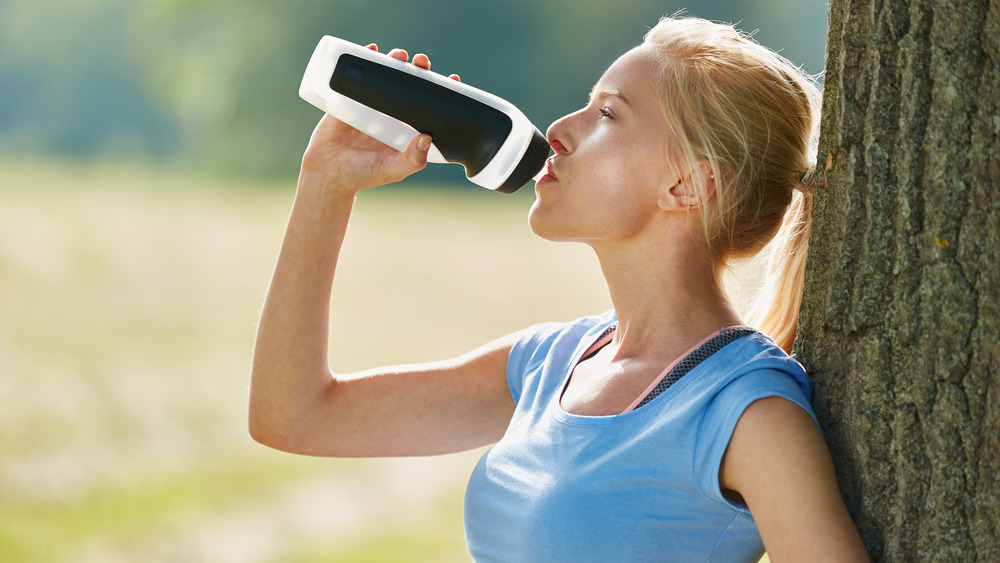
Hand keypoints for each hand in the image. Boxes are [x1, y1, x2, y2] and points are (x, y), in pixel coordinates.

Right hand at [300, 45, 460, 195]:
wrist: (328, 173)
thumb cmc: (363, 174)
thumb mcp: (393, 170)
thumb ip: (413, 160)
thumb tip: (427, 138)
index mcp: (406, 127)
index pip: (428, 104)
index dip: (441, 90)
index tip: (453, 79)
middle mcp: (391, 112)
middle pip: (409, 83)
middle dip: (418, 69)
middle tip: (421, 62)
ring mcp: (370, 103)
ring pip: (386, 75)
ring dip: (394, 60)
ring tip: (399, 55)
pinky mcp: (348, 98)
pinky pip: (358, 74)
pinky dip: (365, 58)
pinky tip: (371, 49)